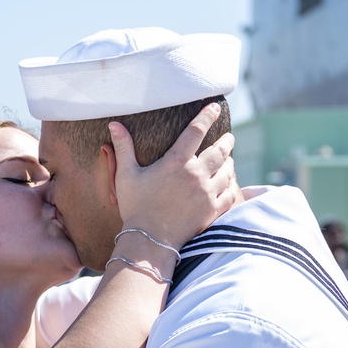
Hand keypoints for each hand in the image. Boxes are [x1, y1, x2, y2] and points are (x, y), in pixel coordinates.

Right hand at [109, 102, 235, 249]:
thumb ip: (123, 148)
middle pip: (220, 150)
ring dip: (230, 162)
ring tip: (229, 159)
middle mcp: (196, 175)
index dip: (207, 115)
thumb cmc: (135, 208)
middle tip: (228, 137)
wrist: (149, 241)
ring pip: (228, 171)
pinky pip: (230, 193)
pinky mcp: (213, 211)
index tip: (216, 106)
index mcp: (176, 162)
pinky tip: (230, 183)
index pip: (196, 130)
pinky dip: (232, 185)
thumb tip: (114, 124)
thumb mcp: (126, 176)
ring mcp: (207, 193)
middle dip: (227, 141)